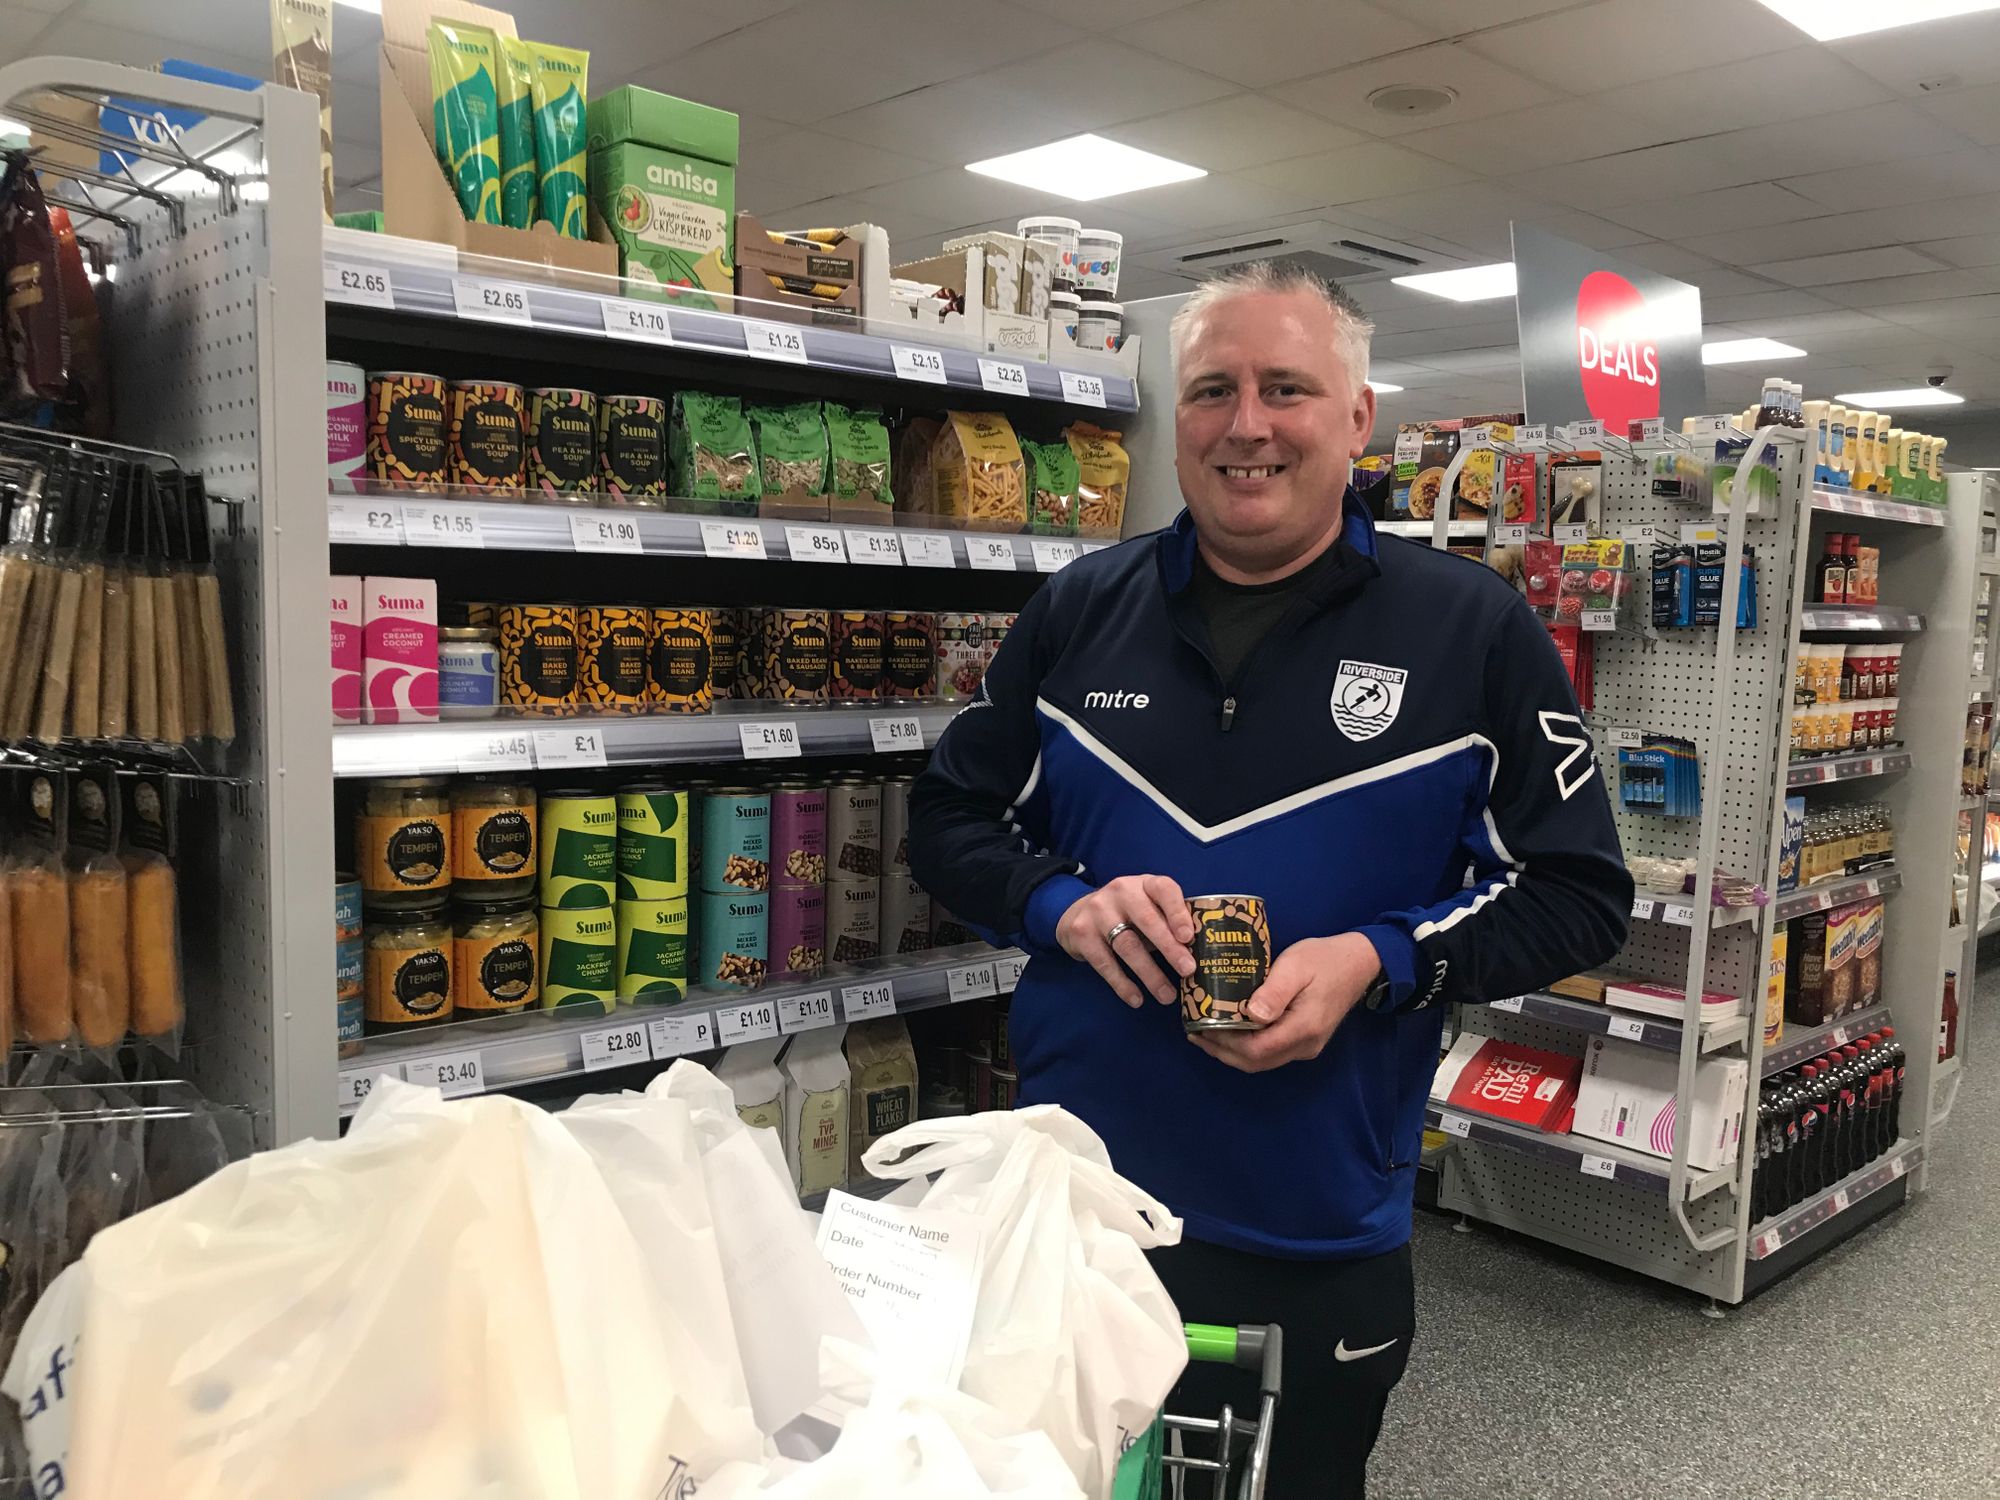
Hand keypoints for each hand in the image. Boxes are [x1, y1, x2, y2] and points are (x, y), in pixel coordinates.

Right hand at [1055, 874, 1196, 1007]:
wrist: (1077, 914)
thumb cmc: (1127, 914)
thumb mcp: (1147, 907)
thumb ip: (1168, 922)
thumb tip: (1199, 954)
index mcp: (1144, 884)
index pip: (1164, 889)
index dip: (1177, 912)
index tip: (1189, 937)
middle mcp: (1121, 892)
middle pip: (1148, 921)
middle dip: (1170, 948)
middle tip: (1187, 970)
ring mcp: (1098, 912)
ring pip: (1128, 946)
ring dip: (1150, 974)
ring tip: (1167, 995)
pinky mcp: (1082, 934)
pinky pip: (1105, 963)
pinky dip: (1123, 984)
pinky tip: (1136, 999)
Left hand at [1193, 933, 1381, 1072]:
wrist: (1359, 963)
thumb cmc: (1324, 959)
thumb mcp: (1296, 966)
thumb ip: (1274, 992)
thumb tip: (1250, 1015)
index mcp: (1303, 1027)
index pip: (1257, 1049)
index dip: (1226, 1043)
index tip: (1201, 1026)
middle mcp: (1304, 1045)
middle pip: (1256, 1062)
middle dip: (1222, 1051)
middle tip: (1194, 1032)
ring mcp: (1306, 1046)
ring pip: (1262, 1061)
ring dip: (1232, 1052)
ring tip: (1204, 1032)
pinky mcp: (1304, 1041)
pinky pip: (1270, 1052)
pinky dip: (1246, 1047)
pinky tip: (1230, 1031)